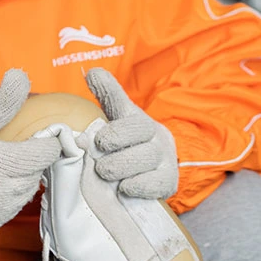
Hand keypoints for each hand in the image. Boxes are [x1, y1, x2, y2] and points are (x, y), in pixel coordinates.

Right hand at [0, 69, 60, 231]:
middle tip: (15, 149)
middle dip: (31, 160)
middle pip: (36, 173)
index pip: (43, 155)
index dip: (46, 142)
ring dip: (22, 178)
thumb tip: (21, 75)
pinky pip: (14, 207)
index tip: (40, 136)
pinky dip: (10, 195)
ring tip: (4, 165)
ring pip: (27, 192)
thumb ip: (3, 101)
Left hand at [85, 68, 177, 199]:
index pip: (135, 123)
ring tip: (107, 175)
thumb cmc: (128, 142)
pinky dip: (138, 186)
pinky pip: (155, 185)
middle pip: (143, 147)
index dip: (118, 133)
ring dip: (123, 170)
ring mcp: (166, 163)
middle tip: (100, 165)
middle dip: (118, 156)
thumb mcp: (119, 117)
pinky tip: (124, 188)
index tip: (101, 141)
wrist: (151, 171)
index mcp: (143, 123)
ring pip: (148, 164)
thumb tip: (92, 72)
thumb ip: (108, 95)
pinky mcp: (168, 183)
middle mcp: (159, 140)